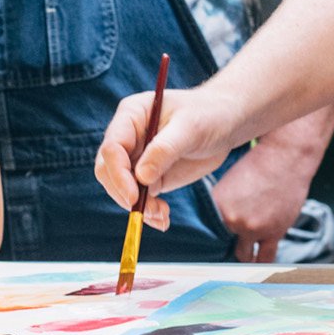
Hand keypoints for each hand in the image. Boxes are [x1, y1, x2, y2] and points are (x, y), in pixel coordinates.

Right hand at [95, 88, 243, 229]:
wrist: (225, 123)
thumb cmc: (207, 115)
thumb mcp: (190, 128)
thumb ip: (165, 150)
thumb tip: (141, 177)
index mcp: (131, 115)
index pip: (112, 147)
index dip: (118, 173)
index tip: (133, 195)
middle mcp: (128, 137)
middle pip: (108, 170)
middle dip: (123, 193)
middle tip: (148, 210)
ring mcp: (137, 158)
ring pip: (121, 188)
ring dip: (137, 206)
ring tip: (162, 215)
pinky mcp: (149, 177)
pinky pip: (139, 198)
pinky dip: (148, 212)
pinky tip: (163, 219)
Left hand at [209, 142, 317, 263]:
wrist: (285, 157)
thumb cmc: (258, 165)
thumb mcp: (229, 181)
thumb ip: (221, 205)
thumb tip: (218, 225)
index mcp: (216, 204)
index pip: (207, 231)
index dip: (211, 237)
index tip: (214, 241)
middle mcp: (232, 219)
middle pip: (224, 245)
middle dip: (228, 244)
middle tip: (231, 245)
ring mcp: (253, 227)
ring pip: (243, 255)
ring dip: (244, 255)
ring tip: (245, 254)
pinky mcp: (273, 233)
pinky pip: (265, 258)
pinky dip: (260, 261)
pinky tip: (258, 262)